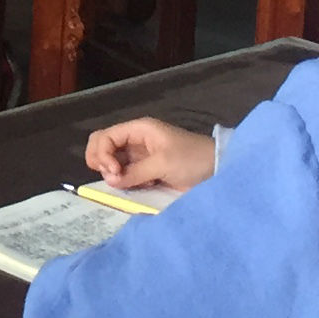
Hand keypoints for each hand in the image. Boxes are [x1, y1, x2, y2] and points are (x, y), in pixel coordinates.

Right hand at [85, 118, 216, 192]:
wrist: (216, 171)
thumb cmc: (192, 160)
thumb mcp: (163, 164)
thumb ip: (134, 172)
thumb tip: (111, 181)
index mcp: (138, 130)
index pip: (104, 137)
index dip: (102, 154)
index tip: (113, 172)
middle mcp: (134, 141)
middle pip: (102, 147)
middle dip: (101, 163)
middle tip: (114, 179)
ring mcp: (138, 157)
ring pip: (111, 163)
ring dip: (112, 175)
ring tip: (125, 184)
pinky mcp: (144, 172)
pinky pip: (124, 175)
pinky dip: (123, 182)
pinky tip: (134, 187)